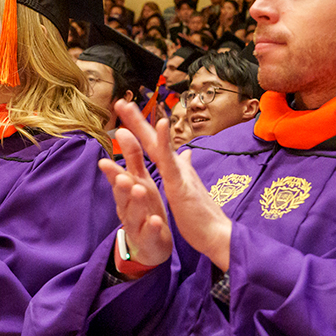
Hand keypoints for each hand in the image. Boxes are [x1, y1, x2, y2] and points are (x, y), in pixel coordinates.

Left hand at [98, 100, 232, 269]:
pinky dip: (166, 141)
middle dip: (136, 120)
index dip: (140, 130)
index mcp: (174, 168)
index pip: (154, 145)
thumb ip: (185, 167)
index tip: (126, 114)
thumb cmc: (201, 214)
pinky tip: (162, 124)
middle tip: (121, 102)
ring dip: (142, 125)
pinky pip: (170, 160)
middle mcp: (176, 165)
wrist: (215, 233)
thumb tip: (185, 152)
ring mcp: (179, 172)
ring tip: (128, 107)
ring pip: (157, 144)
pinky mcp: (181, 182)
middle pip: (152, 139)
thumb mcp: (188, 187)